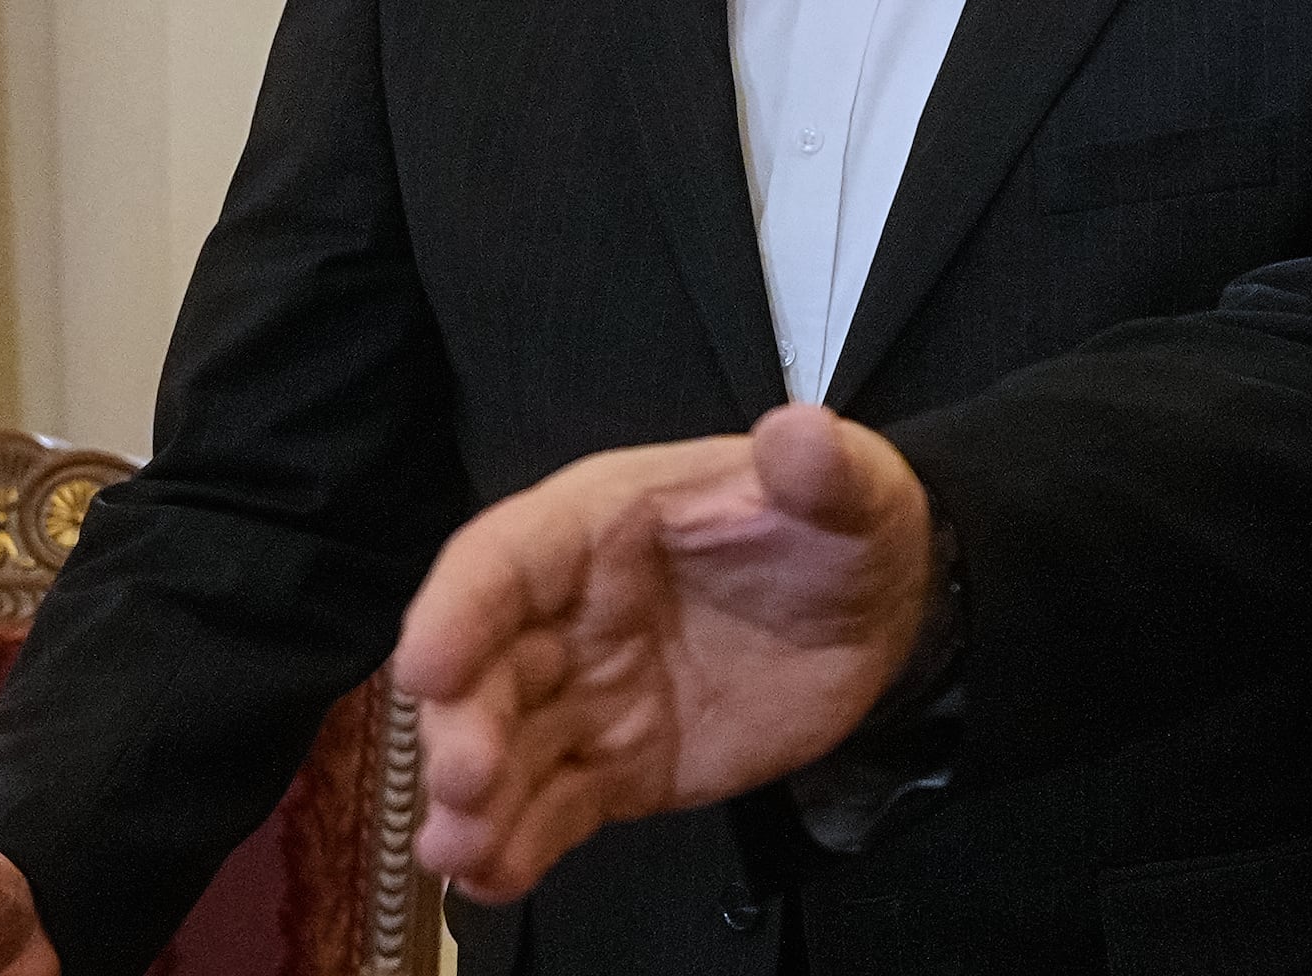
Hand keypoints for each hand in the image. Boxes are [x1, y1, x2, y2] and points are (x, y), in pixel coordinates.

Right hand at [394, 403, 935, 900]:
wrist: (884, 617)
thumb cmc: (839, 530)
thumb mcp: (850, 486)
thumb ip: (821, 469)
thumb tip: (802, 432)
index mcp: (600, 524)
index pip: (506, 558)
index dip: (459, 607)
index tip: (427, 666)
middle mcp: (571, 612)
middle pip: (487, 667)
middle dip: (462, 725)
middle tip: (464, 781)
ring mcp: (589, 696)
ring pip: (508, 748)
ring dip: (474, 802)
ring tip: (459, 852)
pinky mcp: (617, 767)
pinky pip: (555, 806)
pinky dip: (520, 846)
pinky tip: (493, 880)